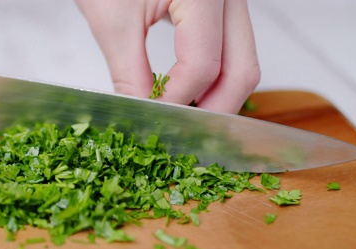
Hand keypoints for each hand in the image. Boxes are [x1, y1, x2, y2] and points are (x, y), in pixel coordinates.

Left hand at [75, 0, 259, 113]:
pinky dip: (214, 74)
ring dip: (217, 95)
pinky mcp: (222, 5)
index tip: (153, 118)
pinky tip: (187, 90)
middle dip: (213, 109)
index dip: (178, 100)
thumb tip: (143, 114)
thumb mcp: (112, 20)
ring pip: (243, 61)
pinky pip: (232, 48)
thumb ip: (129, 73)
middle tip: (179, 129)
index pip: (203, 65)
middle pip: (242, 69)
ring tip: (181, 112)